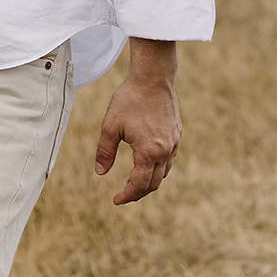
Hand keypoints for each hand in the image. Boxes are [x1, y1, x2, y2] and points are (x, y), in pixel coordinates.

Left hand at [94, 39, 180, 204]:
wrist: (153, 77)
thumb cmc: (129, 99)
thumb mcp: (110, 126)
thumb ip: (104, 152)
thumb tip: (100, 173)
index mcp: (149, 152)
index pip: (139, 184)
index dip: (127, 195)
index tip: (116, 200)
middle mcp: (166, 151)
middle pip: (154, 183)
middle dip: (139, 192)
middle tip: (124, 194)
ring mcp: (174, 142)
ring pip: (164, 172)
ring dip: (150, 180)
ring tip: (134, 180)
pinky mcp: (177, 133)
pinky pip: (169, 158)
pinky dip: (158, 166)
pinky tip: (147, 160)